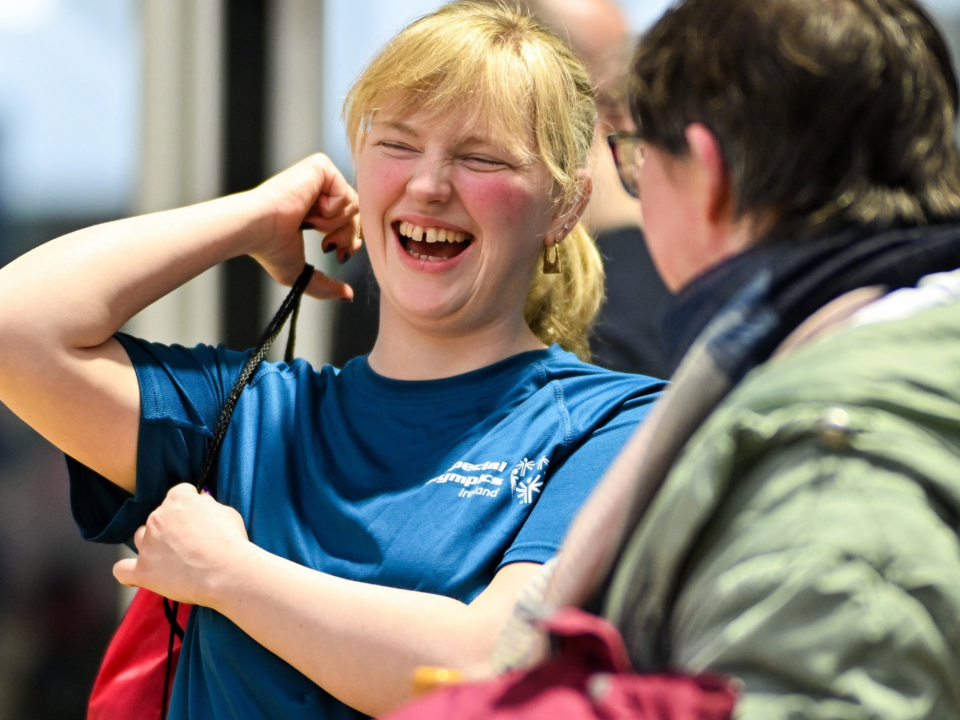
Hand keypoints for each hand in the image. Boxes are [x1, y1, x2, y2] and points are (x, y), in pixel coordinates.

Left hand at [113, 484, 253, 607]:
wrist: (227, 572)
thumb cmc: (231, 541)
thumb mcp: (227, 513)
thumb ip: (209, 506)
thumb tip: (201, 502)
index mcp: (178, 499)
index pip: (178, 495)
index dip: (189, 507)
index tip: (198, 519)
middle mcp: (157, 517)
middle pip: (158, 517)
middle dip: (171, 528)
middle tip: (191, 544)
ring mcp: (148, 544)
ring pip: (141, 538)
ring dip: (152, 545)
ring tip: (172, 559)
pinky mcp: (142, 571)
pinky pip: (122, 570)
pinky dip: (128, 572)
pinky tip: (140, 574)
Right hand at [248, 154, 361, 300]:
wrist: (256, 228)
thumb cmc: (269, 248)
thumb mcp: (300, 272)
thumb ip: (325, 285)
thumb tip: (348, 296)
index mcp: (314, 209)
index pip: (350, 220)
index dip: (351, 241)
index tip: (339, 256)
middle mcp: (317, 190)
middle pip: (356, 214)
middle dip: (347, 237)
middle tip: (327, 246)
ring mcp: (318, 176)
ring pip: (353, 204)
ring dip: (333, 224)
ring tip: (309, 224)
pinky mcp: (319, 166)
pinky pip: (345, 191)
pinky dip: (331, 208)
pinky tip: (309, 210)